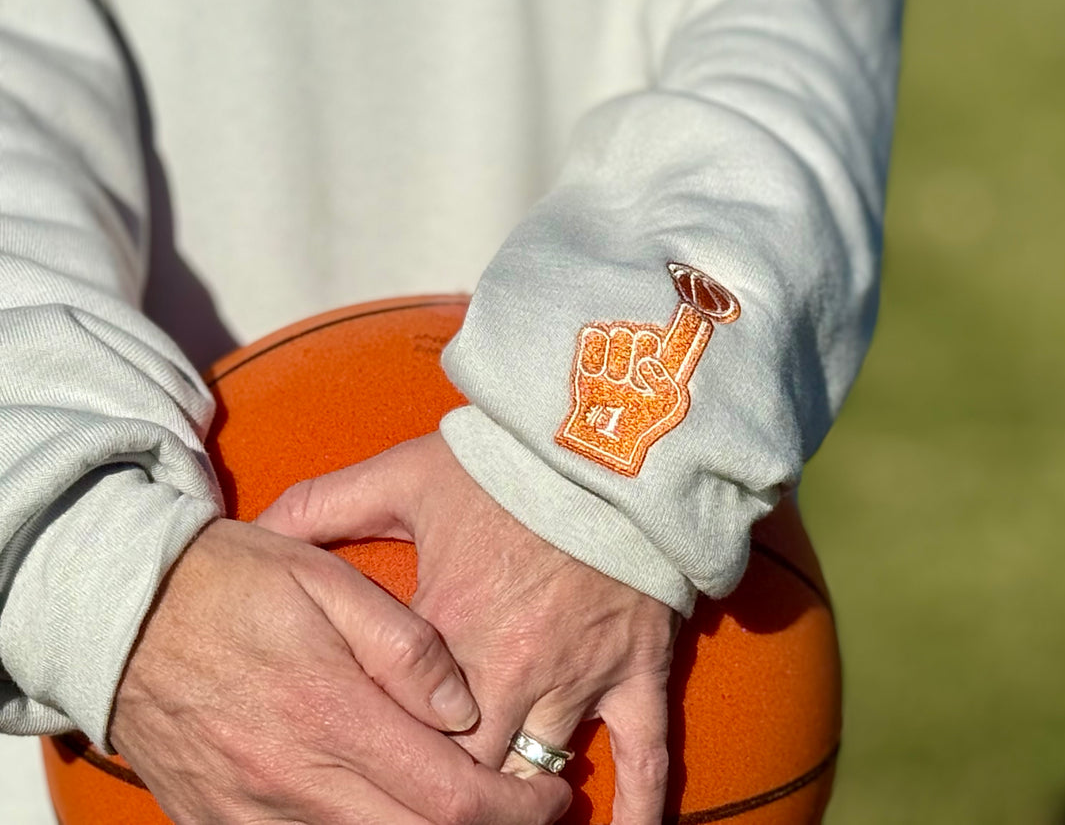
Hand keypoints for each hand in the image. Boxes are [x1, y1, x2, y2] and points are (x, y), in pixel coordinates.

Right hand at [111, 518, 570, 824]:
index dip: (517, 808)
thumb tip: (463, 706)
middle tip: (524, 807)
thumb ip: (403, 645)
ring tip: (461, 805)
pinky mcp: (218, 823)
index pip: (451, 799)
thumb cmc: (233, 584)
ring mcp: (251, 813)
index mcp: (331, 715)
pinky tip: (386, 807)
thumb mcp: (326, 581)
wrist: (117, 612)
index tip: (551, 793)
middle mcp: (292, 780)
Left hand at [256, 433, 678, 824]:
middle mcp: (508, 672)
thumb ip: (325, 505)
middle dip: (447, 799)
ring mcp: (577, 678)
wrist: (606, 442)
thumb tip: (254, 530)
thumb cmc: (506, 462)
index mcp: (445, 633)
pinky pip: (645, 755)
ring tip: (504, 820)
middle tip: (434, 806)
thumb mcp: (405, 474)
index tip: (365, 776)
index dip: (382, 765)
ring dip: (521, 806)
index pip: (399, 733)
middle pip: (466, 774)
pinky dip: (638, 804)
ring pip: (539, 775)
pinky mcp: (636, 669)